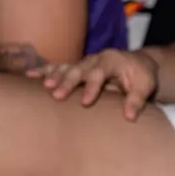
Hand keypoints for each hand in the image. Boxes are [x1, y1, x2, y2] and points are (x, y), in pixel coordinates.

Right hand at [29, 49, 159, 119]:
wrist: (138, 62)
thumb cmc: (142, 76)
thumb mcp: (146, 86)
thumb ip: (137, 99)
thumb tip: (130, 116)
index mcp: (112, 61)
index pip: (100, 73)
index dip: (92, 87)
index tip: (85, 102)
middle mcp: (96, 59)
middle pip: (79, 70)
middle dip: (68, 82)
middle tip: (57, 95)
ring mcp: (85, 62)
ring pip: (67, 68)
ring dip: (54, 76)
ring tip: (43, 86)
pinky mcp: (78, 67)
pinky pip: (59, 67)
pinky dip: (45, 71)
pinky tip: (29, 75)